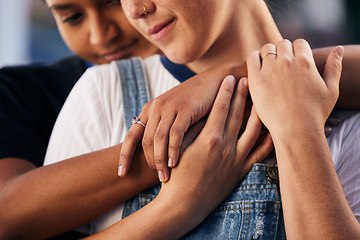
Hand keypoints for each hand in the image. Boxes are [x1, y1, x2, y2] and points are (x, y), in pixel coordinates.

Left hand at [119, 62, 246, 181]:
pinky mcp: (185, 108)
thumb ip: (163, 130)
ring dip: (160, 160)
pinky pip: (175, 134)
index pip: (132, 136)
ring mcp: (169, 107)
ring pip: (158, 139)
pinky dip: (173, 150)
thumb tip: (155, 156)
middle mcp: (156, 107)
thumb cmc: (195, 104)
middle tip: (157, 178)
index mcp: (149, 110)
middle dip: (149, 162)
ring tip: (164, 177)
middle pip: (145, 141)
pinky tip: (175, 163)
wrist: (214, 82)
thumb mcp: (174, 115)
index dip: (124, 155)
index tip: (121, 173)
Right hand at [159, 75, 272, 218]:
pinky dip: (269, 141)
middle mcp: (226, 146)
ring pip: (253, 130)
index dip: (226, 91)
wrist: (184, 204)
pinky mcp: (241, 171)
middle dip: (242, 95)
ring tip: (262, 98)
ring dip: (257, 112)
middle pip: (237, 114)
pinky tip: (274, 129)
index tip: (230, 77)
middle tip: (247, 79)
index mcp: (209, 138)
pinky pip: (260, 154)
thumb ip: (193, 130)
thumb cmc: (177, 176)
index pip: (220, 108)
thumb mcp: (180, 149)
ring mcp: (236, 159)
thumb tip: (204, 113)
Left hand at [246, 39, 342, 138]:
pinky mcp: (256, 79)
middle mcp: (287, 62)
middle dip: (284, 52)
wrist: (295, 129)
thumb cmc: (315, 113)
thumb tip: (338, 49)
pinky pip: (252, 58)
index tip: (295, 60)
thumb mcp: (331, 90)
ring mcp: (270, 69)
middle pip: (283, 45)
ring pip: (267, 49)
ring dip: (269, 54)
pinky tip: (257, 65)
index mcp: (306, 61)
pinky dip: (255, 58)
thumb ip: (334, 67)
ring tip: (270, 66)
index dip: (298, 51)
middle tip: (282, 65)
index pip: (300, 43)